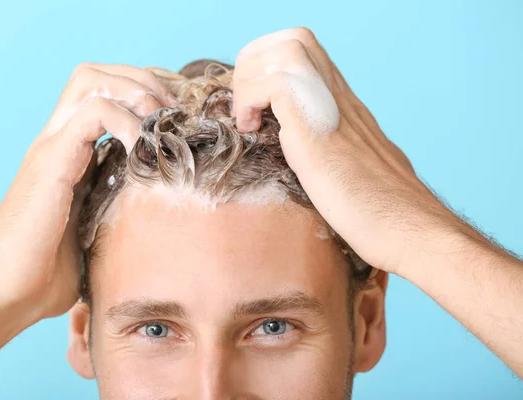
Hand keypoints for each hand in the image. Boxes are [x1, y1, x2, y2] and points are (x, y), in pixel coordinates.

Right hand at [0, 63, 177, 318]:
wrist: (7, 293)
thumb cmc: (50, 271)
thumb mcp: (98, 229)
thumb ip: (119, 207)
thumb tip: (158, 213)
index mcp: (70, 152)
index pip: (102, 93)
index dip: (142, 94)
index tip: (174, 119)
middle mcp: (59, 140)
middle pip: (95, 75)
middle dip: (142, 82)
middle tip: (171, 113)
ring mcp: (52, 147)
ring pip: (90, 81)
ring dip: (135, 92)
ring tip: (159, 124)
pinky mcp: (51, 162)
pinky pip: (92, 115)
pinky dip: (125, 122)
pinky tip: (142, 149)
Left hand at [232, 28, 459, 273]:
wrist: (411, 231)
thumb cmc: (384, 214)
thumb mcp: (356, 173)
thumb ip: (336, 156)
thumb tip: (318, 166)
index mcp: (344, 108)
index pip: (307, 56)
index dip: (270, 65)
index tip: (256, 104)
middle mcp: (340, 100)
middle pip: (296, 40)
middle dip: (256, 62)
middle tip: (247, 106)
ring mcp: (331, 111)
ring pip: (284, 51)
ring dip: (251, 80)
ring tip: (249, 121)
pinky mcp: (317, 132)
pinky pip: (274, 85)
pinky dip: (251, 100)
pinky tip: (253, 131)